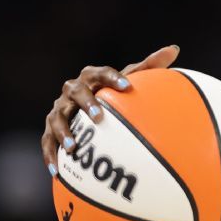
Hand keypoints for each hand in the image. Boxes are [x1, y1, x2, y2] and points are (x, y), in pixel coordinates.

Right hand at [40, 44, 179, 176]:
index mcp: (92, 77)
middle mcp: (73, 90)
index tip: (127, 86)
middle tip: (99, 118)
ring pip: (57, 117)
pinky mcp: (51, 128)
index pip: (101, 73)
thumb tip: (173, 49)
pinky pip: (47, 141)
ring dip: (63, 131)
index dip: (112, 78)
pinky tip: (56, 171)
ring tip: (72, 147)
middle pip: (77, 92)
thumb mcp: (131, 79)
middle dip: (87, 104)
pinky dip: (50, 154)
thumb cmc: (115, 92)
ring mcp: (60, 109)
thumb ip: (151, 66)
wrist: (87, 106)